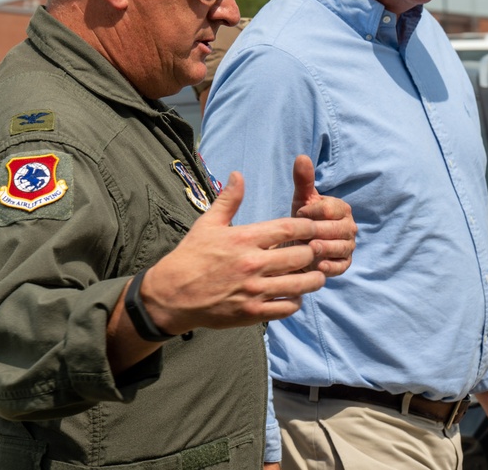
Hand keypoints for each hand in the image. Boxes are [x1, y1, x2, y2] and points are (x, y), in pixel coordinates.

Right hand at [141, 171, 328, 332]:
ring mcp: (254, 290)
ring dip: (313, 278)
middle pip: (302, 255)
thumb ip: (228, 200)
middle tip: (316, 250)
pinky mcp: (252, 313)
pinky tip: (294, 295)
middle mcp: (252, 264)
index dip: (308, 226)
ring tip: (314, 274)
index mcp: (244, 239)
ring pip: (301, 285)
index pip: (290, 228)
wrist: (171, 295)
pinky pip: (287, 308)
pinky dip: (296, 301)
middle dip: (314, 251)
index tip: (313, 227)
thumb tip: (238, 174)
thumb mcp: (207, 224)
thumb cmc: (191, 256)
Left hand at [289, 155, 356, 276]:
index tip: (297, 214)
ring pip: (339, 247)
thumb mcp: (301, 199)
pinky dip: (331, 266)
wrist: (300, 245)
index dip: (310, 212)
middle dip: (316, 232)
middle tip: (299, 235)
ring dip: (324, 248)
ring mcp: (348, 246)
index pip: (328, 209)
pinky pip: (340, 266)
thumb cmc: (303, 219)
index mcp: (342, 208)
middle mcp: (350, 227)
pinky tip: (318, 266)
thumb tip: (301, 156)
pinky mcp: (344, 264)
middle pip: (335, 229)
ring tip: (309, 249)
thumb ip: (303, 180)